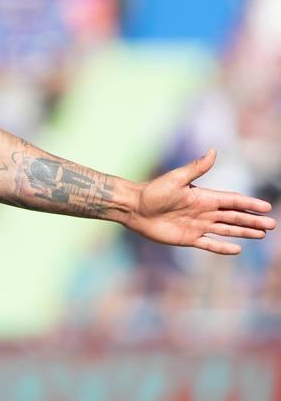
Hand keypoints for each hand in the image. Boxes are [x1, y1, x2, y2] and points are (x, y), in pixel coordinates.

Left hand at [127, 149, 276, 253]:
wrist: (133, 207)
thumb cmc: (153, 191)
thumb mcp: (176, 178)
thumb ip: (197, 167)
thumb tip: (214, 151)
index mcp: (204, 197)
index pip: (232, 201)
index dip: (249, 204)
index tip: (266, 207)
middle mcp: (203, 212)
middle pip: (233, 217)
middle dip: (252, 221)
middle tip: (271, 225)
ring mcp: (197, 226)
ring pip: (226, 230)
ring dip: (243, 232)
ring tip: (261, 235)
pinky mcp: (187, 238)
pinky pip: (209, 244)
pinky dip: (222, 247)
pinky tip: (237, 249)